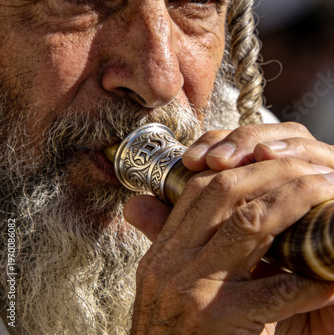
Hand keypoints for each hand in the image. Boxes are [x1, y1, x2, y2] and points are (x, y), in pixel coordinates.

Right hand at [124, 122, 333, 333]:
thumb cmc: (170, 334)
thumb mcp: (159, 283)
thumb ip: (161, 239)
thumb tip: (138, 204)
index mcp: (165, 250)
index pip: (201, 187)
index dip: (242, 167)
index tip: (276, 161)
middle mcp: (175, 262)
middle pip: (226, 192)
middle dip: (274, 173)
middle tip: (312, 170)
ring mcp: (195, 290)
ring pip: (249, 223)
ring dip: (294, 203)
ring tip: (326, 194)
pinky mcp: (219, 321)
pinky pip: (272, 293)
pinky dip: (304, 281)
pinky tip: (328, 276)